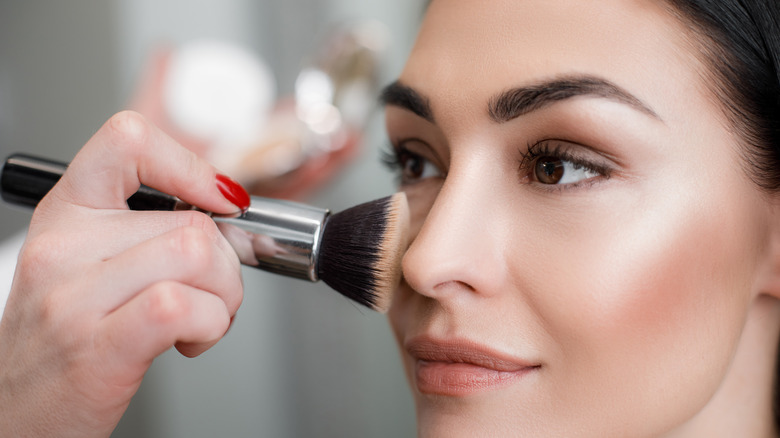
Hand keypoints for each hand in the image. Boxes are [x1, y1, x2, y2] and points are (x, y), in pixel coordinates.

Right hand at [0, 111, 245, 436]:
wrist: (18, 416)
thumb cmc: (66, 342)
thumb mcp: (90, 265)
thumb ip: (147, 230)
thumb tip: (225, 209)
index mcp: (66, 214)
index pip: (128, 139)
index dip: (191, 165)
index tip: (221, 200)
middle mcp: (63, 246)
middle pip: (192, 221)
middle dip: (227, 265)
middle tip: (211, 295)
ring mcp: (75, 296)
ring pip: (198, 255)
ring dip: (225, 296)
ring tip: (201, 319)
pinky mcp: (98, 346)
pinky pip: (185, 305)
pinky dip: (212, 324)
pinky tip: (191, 340)